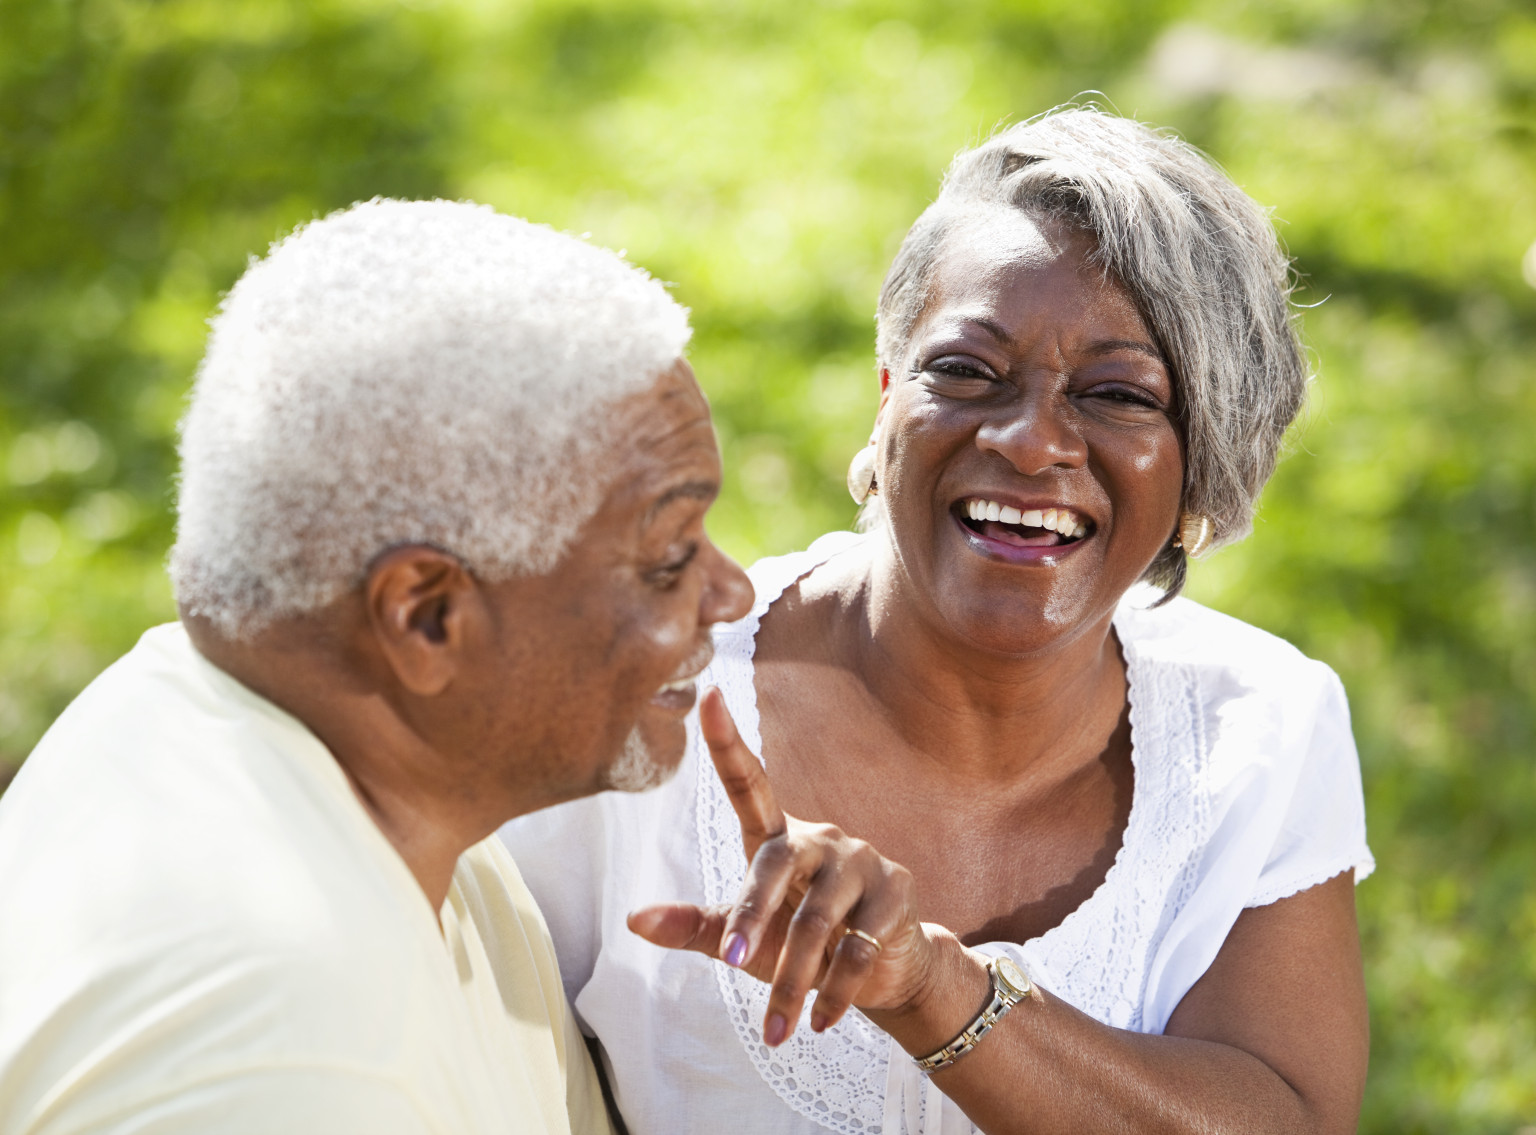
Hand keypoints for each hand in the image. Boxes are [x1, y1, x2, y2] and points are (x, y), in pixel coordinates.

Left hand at [627, 687, 936, 1046]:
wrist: (883, 972)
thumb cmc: (800, 945)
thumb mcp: (746, 939)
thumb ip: (697, 926)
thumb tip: (633, 919)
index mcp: (777, 839)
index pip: (749, 783)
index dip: (727, 741)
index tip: (706, 696)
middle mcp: (820, 838)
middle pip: (774, 866)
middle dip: (754, 918)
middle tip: (734, 962)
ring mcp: (861, 862)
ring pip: (818, 921)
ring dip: (794, 982)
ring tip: (775, 1032)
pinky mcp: (895, 893)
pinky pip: (858, 948)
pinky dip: (835, 992)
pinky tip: (821, 1022)